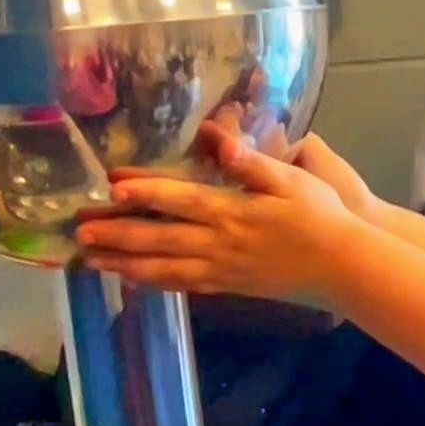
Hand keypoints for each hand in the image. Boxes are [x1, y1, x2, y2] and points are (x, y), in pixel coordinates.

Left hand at [76, 131, 358, 300]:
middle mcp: (220, 243)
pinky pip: (184, 285)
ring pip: (165, 268)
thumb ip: (251, 162)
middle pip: (161, 238)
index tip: (111, 188)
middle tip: (80, 234)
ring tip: (93, 261)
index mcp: (234, 211)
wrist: (343, 268)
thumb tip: (217, 138)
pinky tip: (135, 280)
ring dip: (126, 264)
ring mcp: (223, 269)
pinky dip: (155, 283)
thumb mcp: (293, 180)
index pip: (181, 199)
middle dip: (118, 235)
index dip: (145, 192)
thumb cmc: (321, 217)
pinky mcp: (230, 287)